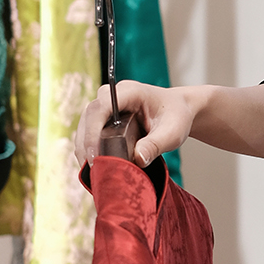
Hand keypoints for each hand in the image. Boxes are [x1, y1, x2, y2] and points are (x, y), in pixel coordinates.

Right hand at [74, 81, 196, 170]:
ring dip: (84, 148)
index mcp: (130, 91)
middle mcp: (112, 95)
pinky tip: (95, 166)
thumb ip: (156, 145)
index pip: (102, 107)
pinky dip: (90, 149)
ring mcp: (105, 106)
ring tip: (93, 171)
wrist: (179, 110)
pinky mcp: (103, 118)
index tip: (94, 156)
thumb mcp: (173, 132)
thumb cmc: (176, 116)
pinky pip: (89, 133)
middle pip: (88, 117)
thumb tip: (137, 160)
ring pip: (84, 125)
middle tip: (93, 169)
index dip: (92, 131)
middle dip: (85, 144)